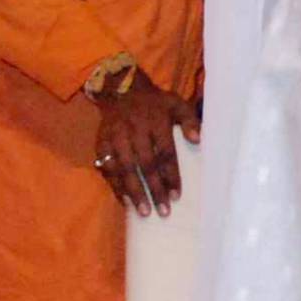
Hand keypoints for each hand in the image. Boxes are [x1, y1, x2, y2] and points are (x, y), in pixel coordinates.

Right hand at [90, 71, 186, 216]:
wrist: (121, 89)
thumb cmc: (155, 102)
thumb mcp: (177, 103)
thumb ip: (190, 120)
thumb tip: (199, 140)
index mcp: (156, 122)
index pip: (165, 153)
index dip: (171, 175)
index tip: (176, 196)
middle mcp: (135, 131)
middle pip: (145, 164)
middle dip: (154, 189)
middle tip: (163, 211)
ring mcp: (116, 137)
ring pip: (124, 169)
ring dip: (134, 192)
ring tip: (143, 212)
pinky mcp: (101, 142)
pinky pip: (106, 167)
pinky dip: (114, 185)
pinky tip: (124, 201)